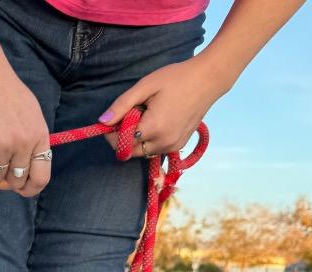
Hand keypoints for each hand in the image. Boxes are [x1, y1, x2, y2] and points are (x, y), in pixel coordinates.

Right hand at [0, 60, 50, 196]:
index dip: (30, 188)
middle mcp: (24, 143)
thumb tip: (23, 168)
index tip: (19, 188)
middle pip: (17, 181)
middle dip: (5, 182)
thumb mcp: (29, 112)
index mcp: (39, 135)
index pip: (42, 176)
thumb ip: (30, 138)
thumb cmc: (1, 89)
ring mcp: (3, 145)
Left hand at [99, 55, 229, 156]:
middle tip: (131, 116)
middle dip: (124, 138)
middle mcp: (162, 143)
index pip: (120, 143)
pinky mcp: (178, 145)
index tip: (114, 119)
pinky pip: (155, 150)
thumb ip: (122, 105)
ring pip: (142, 152)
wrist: (209, 79)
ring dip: (137, 140)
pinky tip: (158, 121)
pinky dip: (150, 140)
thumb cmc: (177, 78)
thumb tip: (102, 121)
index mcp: (152, 128)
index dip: (112, 133)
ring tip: (146, 116)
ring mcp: (172, 146)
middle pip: (130, 151)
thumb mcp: (145, 86)